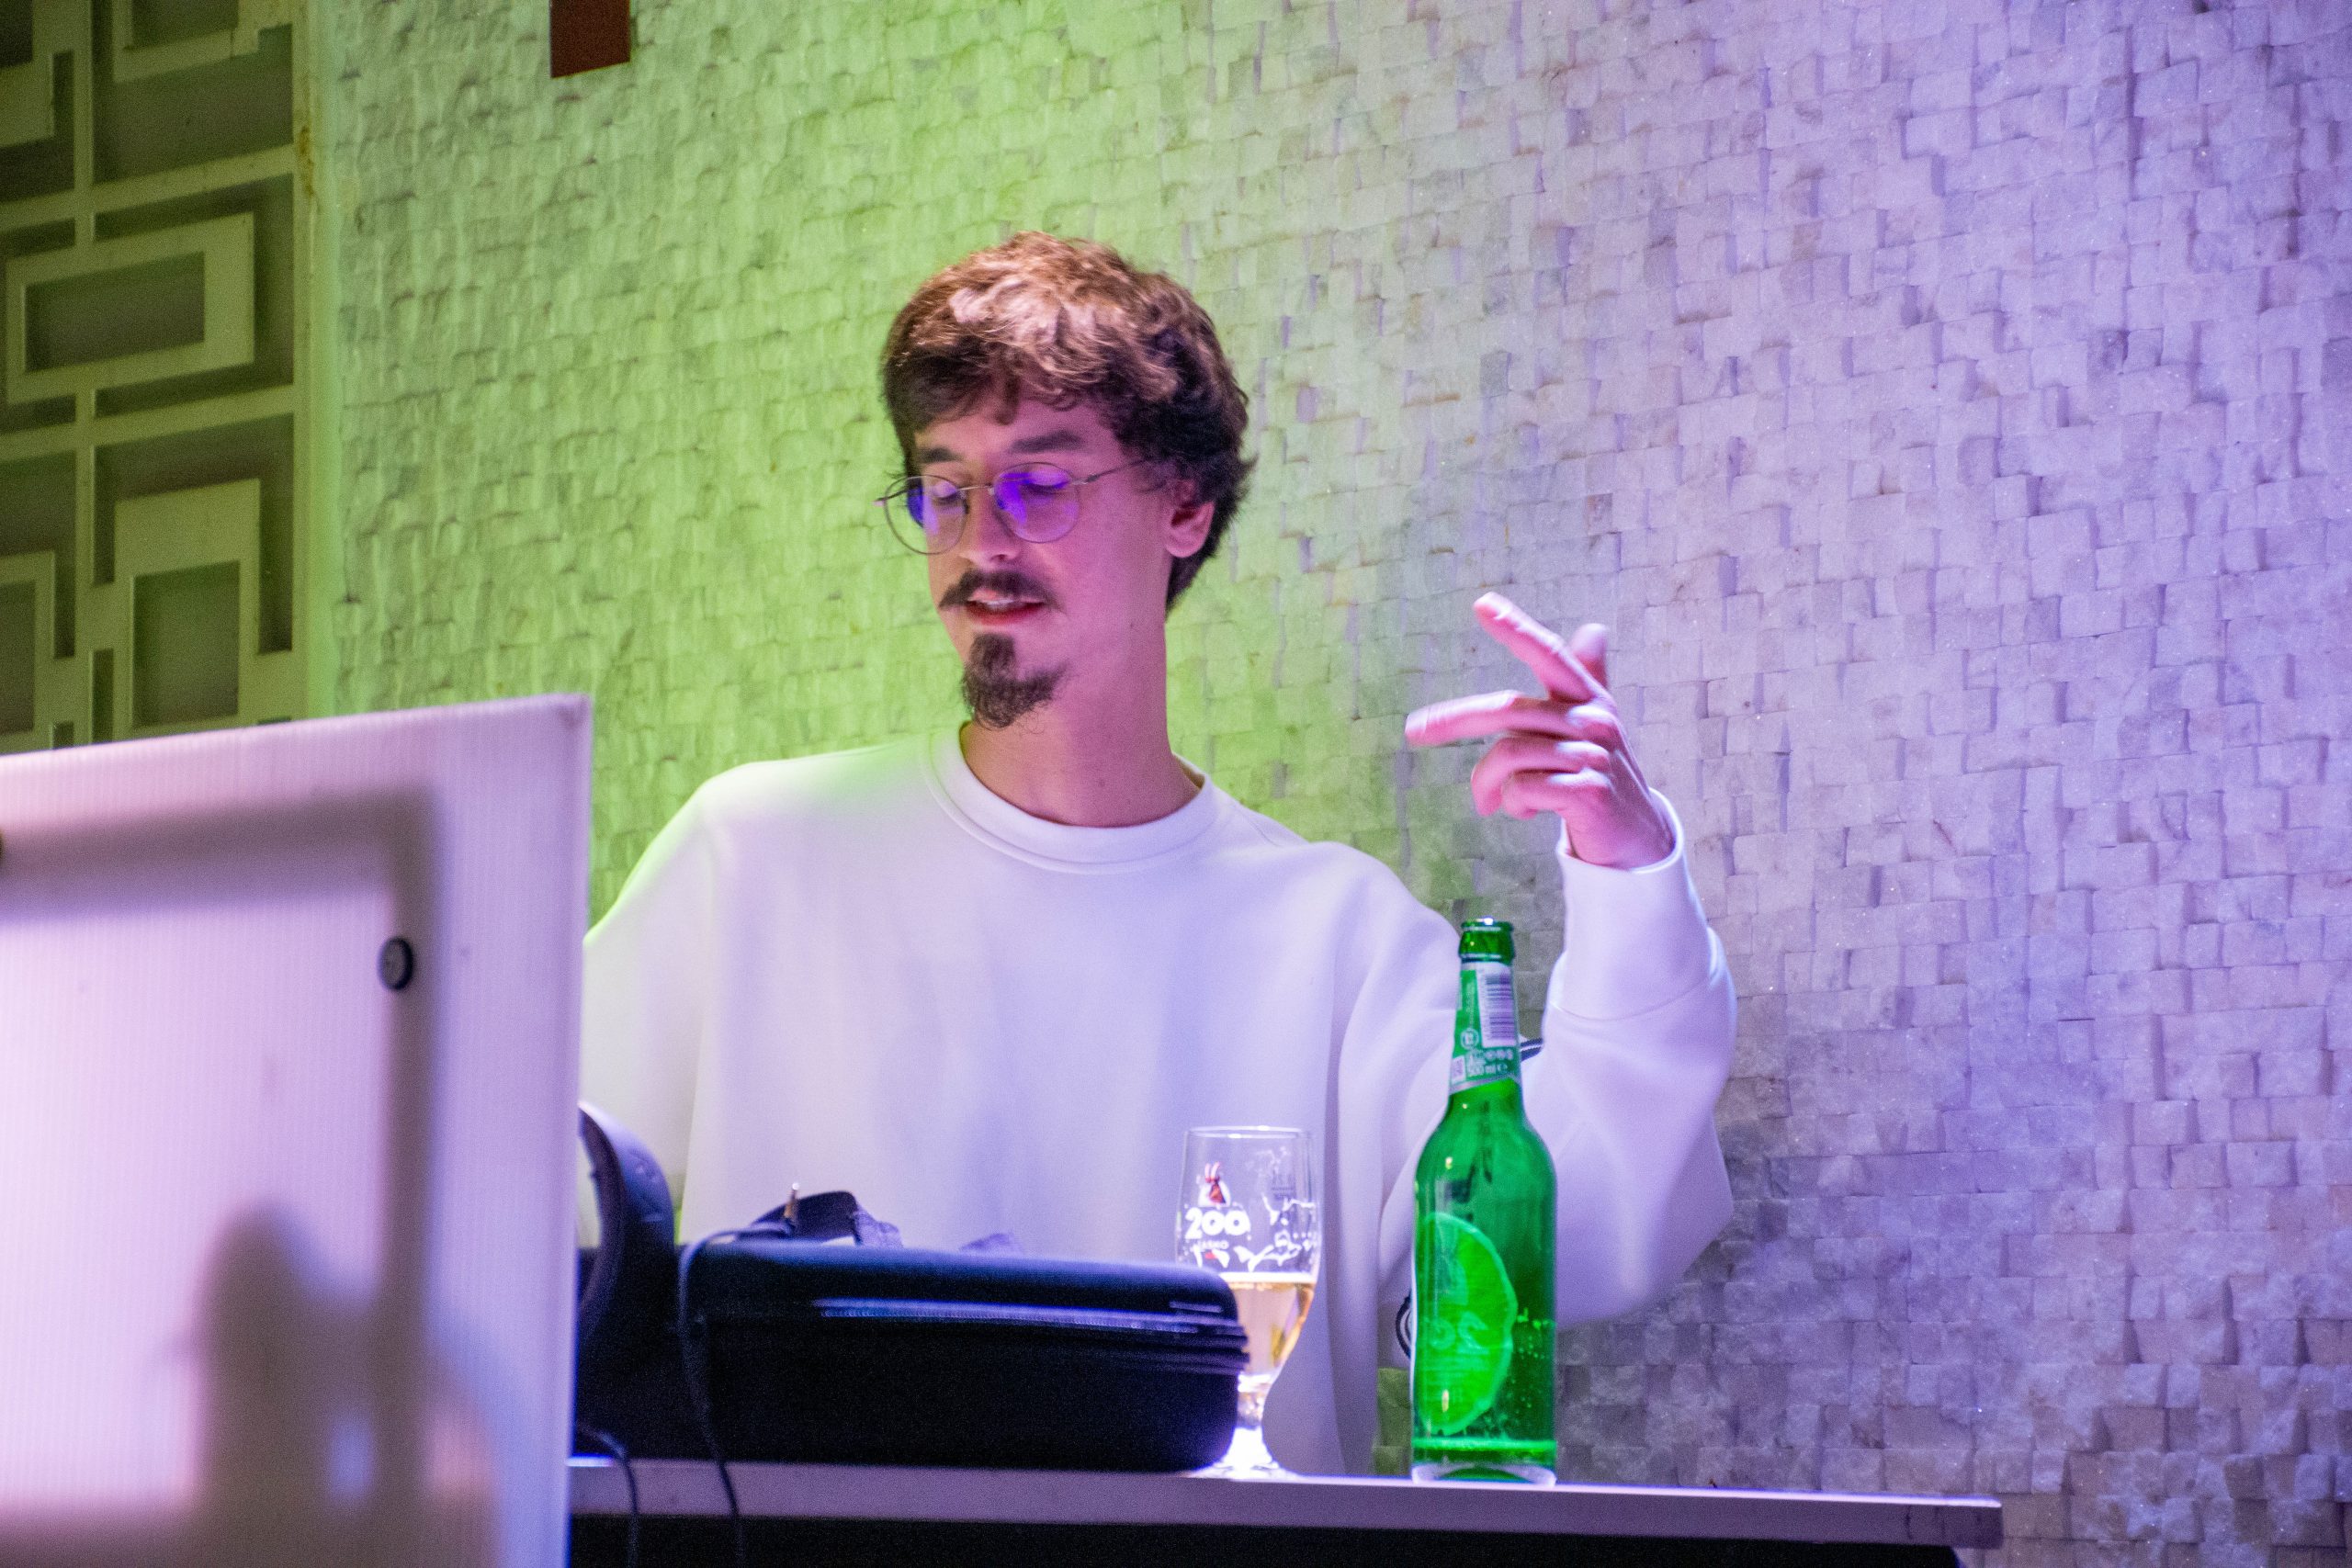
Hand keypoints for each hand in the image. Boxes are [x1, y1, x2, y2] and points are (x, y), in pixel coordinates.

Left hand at [1403, 593, 1672, 869]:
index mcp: (1589, 699)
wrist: (1636, 836)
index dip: (1517, 629)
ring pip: (1508, 755)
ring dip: (1486, 784)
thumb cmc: (1600, 775)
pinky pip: (1523, 788)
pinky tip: (1525, 811)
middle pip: (1508, 710)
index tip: (1482, 604)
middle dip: (1454, 719)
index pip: (1550, 655)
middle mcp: (1593, 721)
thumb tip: (1593, 629)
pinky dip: (1512, 803)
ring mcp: (1593, 757)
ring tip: (1488, 802)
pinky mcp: (1589, 792)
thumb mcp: (1593, 727)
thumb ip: (1589, 677)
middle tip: (1414, 731)